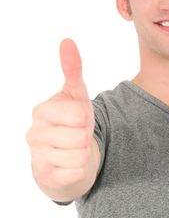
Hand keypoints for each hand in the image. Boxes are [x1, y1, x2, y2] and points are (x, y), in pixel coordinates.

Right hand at [26, 39, 94, 192]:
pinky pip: (78, 172)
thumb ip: (72, 69)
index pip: (79, 114)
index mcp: (42, 111)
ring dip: (84, 152)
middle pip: (81, 136)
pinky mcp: (45, 177)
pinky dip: (81, 168)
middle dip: (86, 135)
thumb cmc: (73, 121)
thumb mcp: (76, 94)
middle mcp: (34, 133)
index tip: (77, 119)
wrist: (68, 153)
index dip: (86, 118)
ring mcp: (37, 156)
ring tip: (74, 148)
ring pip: (80, 155)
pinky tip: (70, 163)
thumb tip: (67, 41)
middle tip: (77, 134)